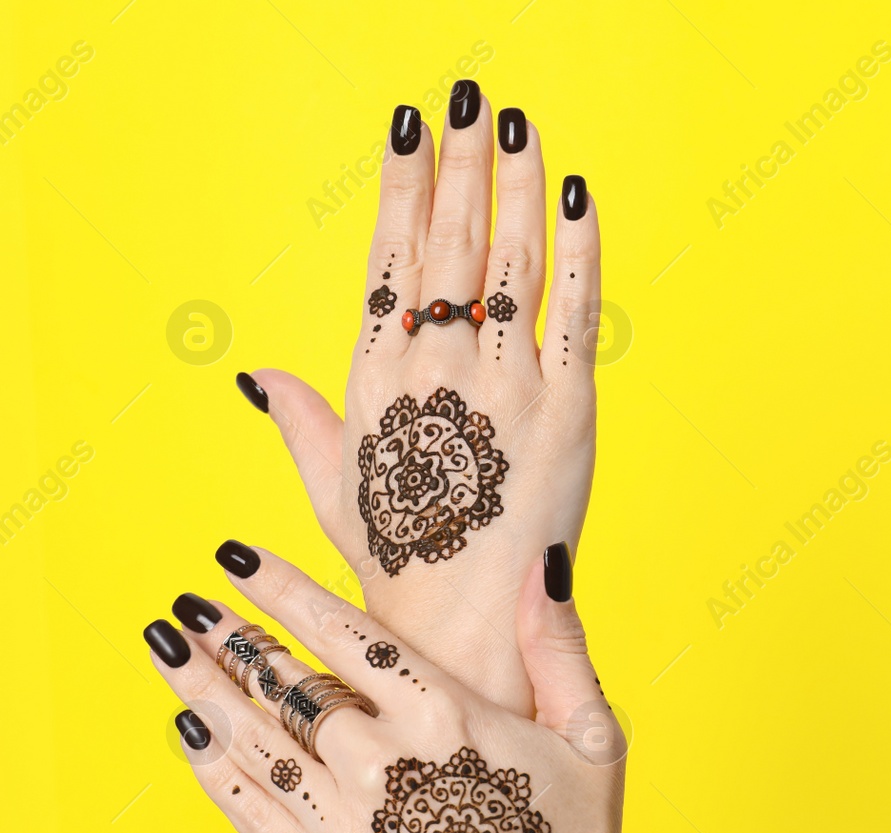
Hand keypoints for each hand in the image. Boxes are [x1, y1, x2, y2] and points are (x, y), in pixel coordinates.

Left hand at [147, 544, 728, 832]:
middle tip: (188, 603)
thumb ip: (558, 647)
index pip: (347, 635)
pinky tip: (188, 731)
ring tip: (165, 646)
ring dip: (203, 688)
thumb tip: (542, 562)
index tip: (236, 556)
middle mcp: (384, 763)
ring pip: (256, 740)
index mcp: (449, 717)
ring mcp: (345, 825)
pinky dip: (212, 767)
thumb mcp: (591, 738)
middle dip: (232, 637)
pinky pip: (249, 811)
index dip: (284, 590)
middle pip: (288, 684)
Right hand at [238, 82, 598, 713]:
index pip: (391, 259)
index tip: (413, 127)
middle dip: (463, 161)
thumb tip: (256, 375)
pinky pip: (575, 312)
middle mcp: (438, 370)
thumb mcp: (331, 489)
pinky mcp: (569, 410)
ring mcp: (506, 386)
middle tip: (470, 94)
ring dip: (517, 184)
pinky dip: (580, 250)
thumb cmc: (397, 564)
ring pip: (512, 262)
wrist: (463, 626)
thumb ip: (301, 420)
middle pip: (451, 242)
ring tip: (519, 122)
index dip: (405, 186)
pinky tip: (577, 194)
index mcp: (378, 379)